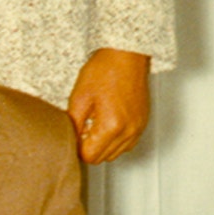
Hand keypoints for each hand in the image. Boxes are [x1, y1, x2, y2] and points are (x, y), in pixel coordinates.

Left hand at [66, 47, 150, 162]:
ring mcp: (138, 128)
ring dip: (103, 144)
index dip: (77, 148)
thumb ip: (74, 123)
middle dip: (89, 147)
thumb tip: (71, 139)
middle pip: (104, 158)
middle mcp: (129, 131)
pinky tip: (107, 121)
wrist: (126, 56)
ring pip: (116, 153)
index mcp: (112, 126)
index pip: (90, 156)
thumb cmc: (104, 71)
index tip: (73, 136)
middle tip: (82, 127)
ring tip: (94, 123)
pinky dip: (115, 139)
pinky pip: (127, 143)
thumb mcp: (79, 97)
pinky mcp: (143, 123)